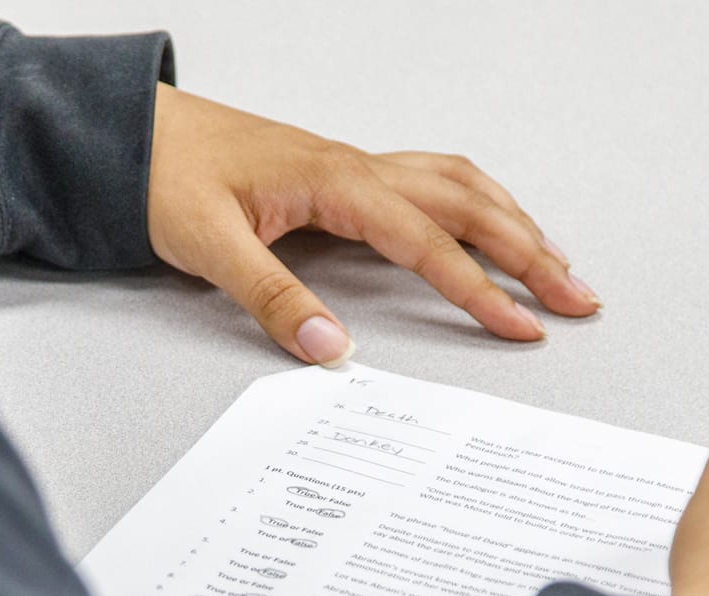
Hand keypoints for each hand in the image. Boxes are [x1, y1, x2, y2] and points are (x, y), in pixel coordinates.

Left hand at [146, 84, 601, 365]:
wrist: (130, 132)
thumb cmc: (163, 176)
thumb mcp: (207, 246)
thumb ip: (270, 298)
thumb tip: (329, 349)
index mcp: (336, 182)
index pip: (429, 242)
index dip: (480, 288)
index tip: (522, 325)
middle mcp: (358, 167)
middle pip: (468, 205)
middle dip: (530, 252)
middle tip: (578, 298)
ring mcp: (354, 166)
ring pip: (458, 184)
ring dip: (513, 220)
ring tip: (555, 261)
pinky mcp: (343, 174)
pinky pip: (431, 179)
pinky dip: (476, 201)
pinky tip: (488, 219)